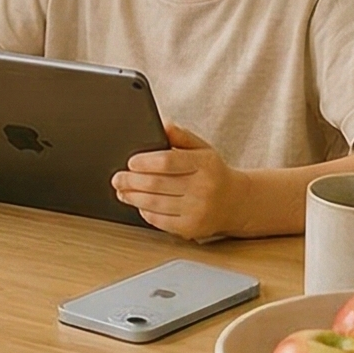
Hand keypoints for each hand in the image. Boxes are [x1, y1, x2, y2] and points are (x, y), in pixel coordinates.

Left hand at [113, 124, 243, 240]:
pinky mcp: (191, 229)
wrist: (236, 202)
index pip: (168, 162)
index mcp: (205, 164)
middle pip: (157, 184)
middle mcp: (203, 188)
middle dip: (131, 181)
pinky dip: (145, 212)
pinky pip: (160, 221)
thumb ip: (180, 135)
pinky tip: (139, 204)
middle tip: (117, 178)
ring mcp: (198, 211)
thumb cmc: (213, 172)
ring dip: (133, 197)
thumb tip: (161, 123)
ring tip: (122, 191)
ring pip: (155, 204)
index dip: (145, 162)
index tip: (130, 162)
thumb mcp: (202, 148)